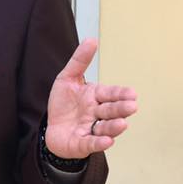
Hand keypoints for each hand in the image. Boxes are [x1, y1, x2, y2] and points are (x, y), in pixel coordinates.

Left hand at [45, 39, 136, 158]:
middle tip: (132, 107)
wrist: (50, 128)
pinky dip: (99, 142)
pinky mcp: (81, 144)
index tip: (132, 93)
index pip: (110, 94)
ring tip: (122, 124)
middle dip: (121, 109)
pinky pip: (91, 143)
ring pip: (105, 128)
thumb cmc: (63, 104)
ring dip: (114, 126)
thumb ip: (79, 61)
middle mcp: (96, 114)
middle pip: (110, 111)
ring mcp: (90, 129)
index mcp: (95, 97)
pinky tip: (107, 141)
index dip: (120, 94)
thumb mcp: (67, 78)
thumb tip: (92, 39)